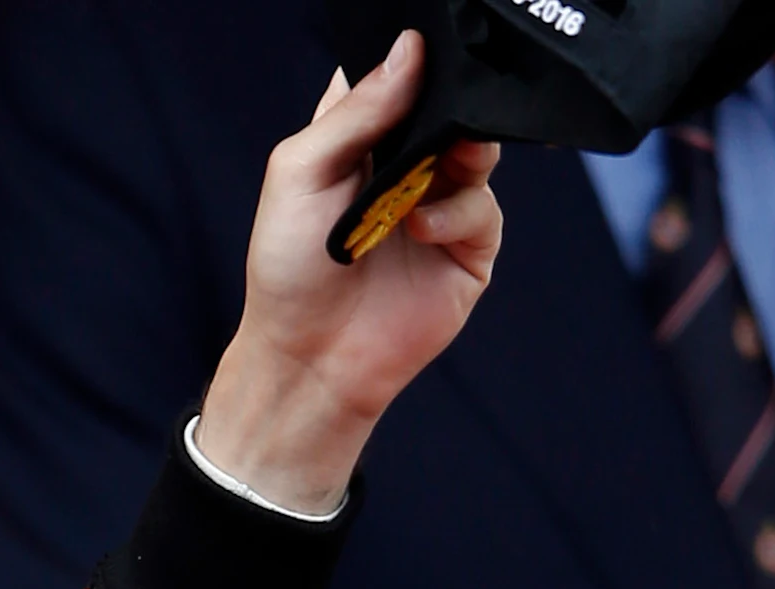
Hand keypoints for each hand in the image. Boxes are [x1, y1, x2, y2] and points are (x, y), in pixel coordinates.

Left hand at [199, 32, 502, 513]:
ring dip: (459, 153)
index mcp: (356, 138)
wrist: (310, 356)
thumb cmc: (289, 267)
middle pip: (448, 106)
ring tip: (430, 171)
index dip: (411, 59)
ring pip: (477, 149)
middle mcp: (403, 165)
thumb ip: (354, 114)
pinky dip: (457, 212)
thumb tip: (410, 49)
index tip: (423, 47)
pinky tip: (420, 228)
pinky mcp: (469, 245)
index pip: (392, 76)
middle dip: (451, 102)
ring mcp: (440, 202)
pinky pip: (485, 207)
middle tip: (444, 107)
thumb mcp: (300, 174)